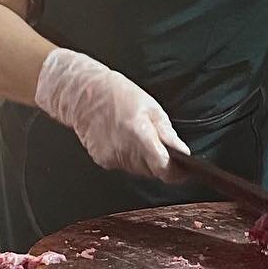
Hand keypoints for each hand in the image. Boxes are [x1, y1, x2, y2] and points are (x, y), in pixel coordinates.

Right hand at [35, 49, 186, 179]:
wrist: (84, 95)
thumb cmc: (117, 94)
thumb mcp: (151, 107)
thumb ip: (167, 133)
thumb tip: (183, 152)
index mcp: (139, 134)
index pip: (163, 168)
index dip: (176, 174)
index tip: (183, 172)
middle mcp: (124, 149)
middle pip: (152, 171)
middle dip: (160, 163)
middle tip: (157, 143)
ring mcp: (112, 157)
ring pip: (138, 170)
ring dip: (144, 160)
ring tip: (137, 137)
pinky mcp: (102, 160)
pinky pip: (123, 166)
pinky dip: (128, 158)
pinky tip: (123, 140)